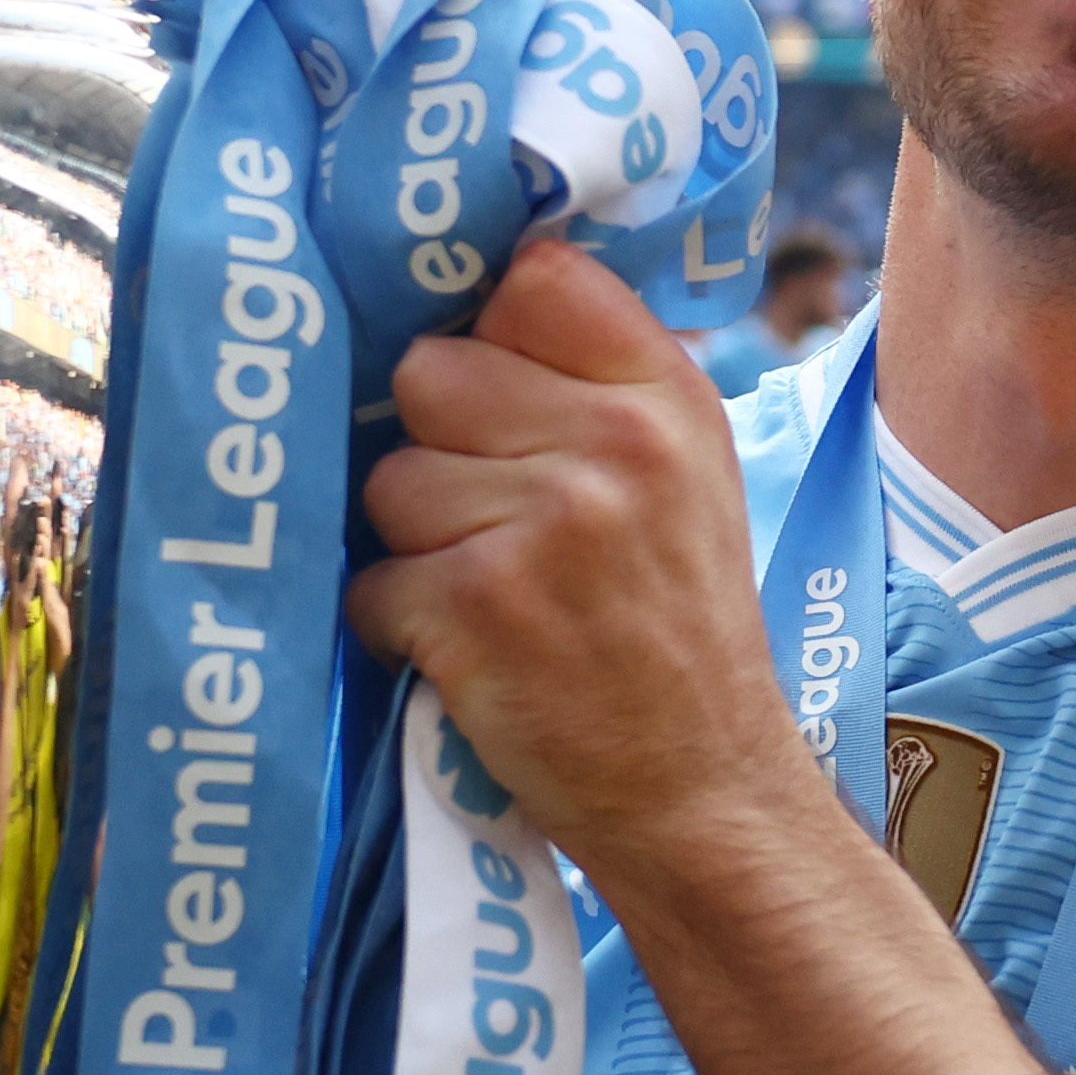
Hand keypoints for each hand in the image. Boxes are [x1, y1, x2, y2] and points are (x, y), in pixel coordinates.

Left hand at [347, 239, 821, 887]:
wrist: (703, 793)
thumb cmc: (680, 635)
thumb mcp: (692, 480)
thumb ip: (605, 388)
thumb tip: (483, 306)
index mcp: (667, 400)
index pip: (534, 281)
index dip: (492, 334)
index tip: (500, 393)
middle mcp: (613, 445)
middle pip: (433, 372)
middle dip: (441, 448)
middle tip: (498, 524)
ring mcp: (541, 525)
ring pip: (390, 480)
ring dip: (416, 545)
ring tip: (492, 599)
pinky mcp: (473, 608)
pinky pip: (372, 581)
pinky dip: (400, 629)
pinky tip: (468, 655)